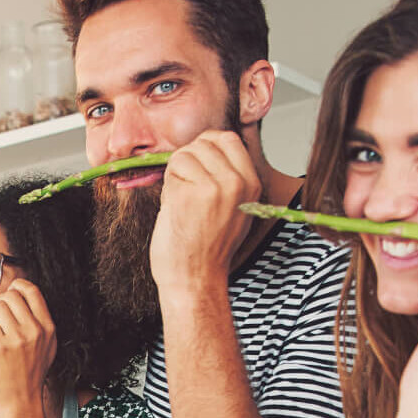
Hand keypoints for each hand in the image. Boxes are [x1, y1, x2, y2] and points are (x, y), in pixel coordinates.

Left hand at [0, 279, 56, 415]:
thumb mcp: (47, 345)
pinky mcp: (0, 346)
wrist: (22, 397)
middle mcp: (35, 330)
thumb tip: (19, 295)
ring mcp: (17, 338)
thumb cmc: (32, 371)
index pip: (32, 291)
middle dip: (1, 300)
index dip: (18, 286)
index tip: (11, 292)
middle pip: (12, 295)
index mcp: (48, 327)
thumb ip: (39, 321)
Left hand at [148, 130, 260, 301]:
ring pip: (183, 155)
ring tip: (182, 201)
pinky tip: (174, 209)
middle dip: (188, 160)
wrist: (195, 278)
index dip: (206, 145)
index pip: (227, 139)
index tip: (198, 165)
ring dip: (175, 174)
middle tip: (186, 188)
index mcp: (250, 184)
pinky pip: (170, 173)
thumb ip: (228, 177)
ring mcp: (212, 188)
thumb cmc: (208, 246)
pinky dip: (167, 188)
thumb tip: (207, 146)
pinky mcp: (187, 194)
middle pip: (203, 143)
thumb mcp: (234, 207)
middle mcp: (236, 183)